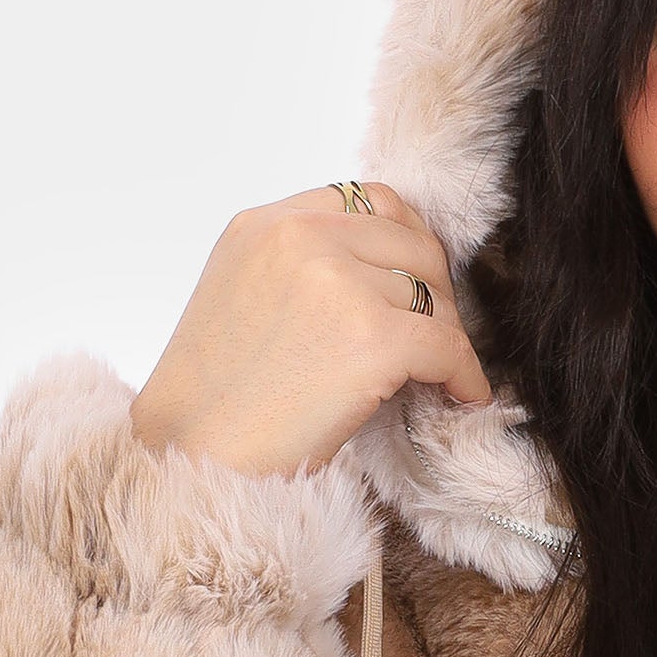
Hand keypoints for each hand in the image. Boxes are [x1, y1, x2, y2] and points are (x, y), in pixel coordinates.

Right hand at [130, 184, 492, 478]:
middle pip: (413, 245)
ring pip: (435, 297)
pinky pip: (448, 346)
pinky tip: (463, 394)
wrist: (192, 454)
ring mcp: (338, 283)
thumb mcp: (241, 290)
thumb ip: (301, 263)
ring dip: (446, 336)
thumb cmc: (214, 396)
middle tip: (437, 334)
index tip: (419, 280)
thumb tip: (379, 269)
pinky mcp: (372, 338)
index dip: (407, 243)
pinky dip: (464, 373)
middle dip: (435, 292)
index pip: (370, 202)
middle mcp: (302, 237)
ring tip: (442, 371)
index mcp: (268, 223)